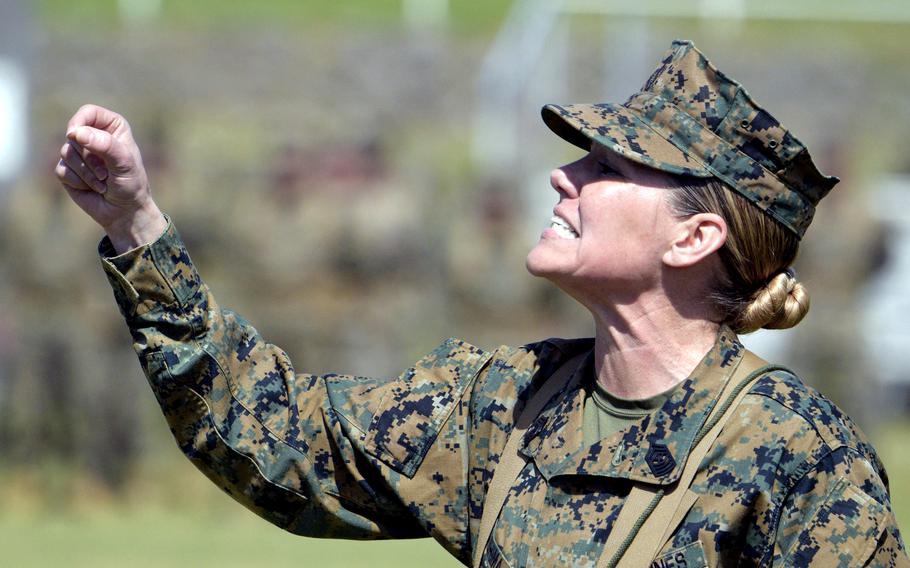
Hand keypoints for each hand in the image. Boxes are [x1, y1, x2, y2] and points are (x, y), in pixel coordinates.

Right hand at [55, 104, 166, 252]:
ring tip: (102, 182)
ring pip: (66, 152)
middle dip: (88, 157)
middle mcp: (94, 137)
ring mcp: (79, 154)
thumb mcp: (124, 163)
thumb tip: (76, 133)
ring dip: (85, 173)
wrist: (125, 212)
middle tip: (106, 173)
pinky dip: (78, 182)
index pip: (88, 112)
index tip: (76, 134)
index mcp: (112, 128)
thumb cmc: (131, 184)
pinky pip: (62, 170)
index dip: (80, 122)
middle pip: (74, 134)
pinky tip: (92, 188)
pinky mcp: (68, 170)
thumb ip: (105, 145)